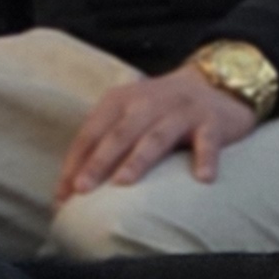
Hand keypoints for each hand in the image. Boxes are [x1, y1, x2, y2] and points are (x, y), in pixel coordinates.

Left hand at [58, 66, 258, 197]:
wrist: (215, 83)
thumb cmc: (161, 111)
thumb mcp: (129, 118)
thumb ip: (105, 145)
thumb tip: (72, 190)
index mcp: (121, 100)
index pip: (92, 132)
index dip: (75, 162)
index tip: (63, 195)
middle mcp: (149, 102)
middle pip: (120, 133)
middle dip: (99, 161)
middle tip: (83, 189)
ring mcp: (181, 110)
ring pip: (156, 136)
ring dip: (138, 159)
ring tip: (124, 182)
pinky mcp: (212, 121)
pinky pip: (208, 141)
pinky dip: (206, 158)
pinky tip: (203, 179)